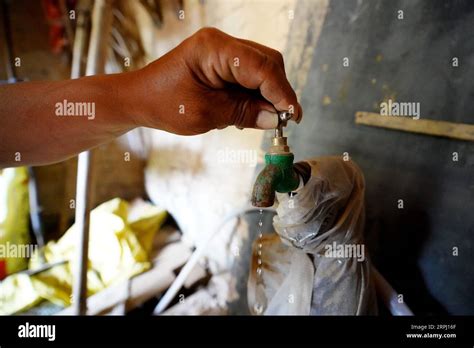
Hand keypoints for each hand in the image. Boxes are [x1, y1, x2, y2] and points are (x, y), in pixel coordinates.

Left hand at [128, 27, 302, 134]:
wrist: (141, 99)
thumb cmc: (164, 104)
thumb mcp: (204, 114)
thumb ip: (242, 113)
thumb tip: (274, 118)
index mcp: (213, 49)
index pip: (261, 67)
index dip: (281, 92)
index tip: (292, 116)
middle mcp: (222, 43)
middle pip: (268, 63)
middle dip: (278, 93)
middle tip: (281, 122)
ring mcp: (224, 51)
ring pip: (263, 69)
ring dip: (269, 95)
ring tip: (266, 120)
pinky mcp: (224, 62)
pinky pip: (251, 75)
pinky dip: (257, 94)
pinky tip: (252, 112)